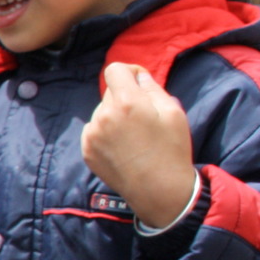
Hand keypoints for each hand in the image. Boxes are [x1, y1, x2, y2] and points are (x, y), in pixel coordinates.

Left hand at [82, 63, 196, 227]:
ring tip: (134, 136)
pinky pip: (94, 130)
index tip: (140, 83)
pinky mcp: (86, 150)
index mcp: (125, 102)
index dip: (129, 72)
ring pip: (101, 112)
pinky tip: (123, 147)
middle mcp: (103, 116)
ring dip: (115, 116)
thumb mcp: (173, 112)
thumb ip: (152, 89)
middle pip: (110, 92)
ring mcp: (92, 134)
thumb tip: (138, 76)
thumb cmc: (171, 150)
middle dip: (125, 97)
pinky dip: (106, 132)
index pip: (114, 70)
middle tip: (143, 116)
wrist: (158, 189)